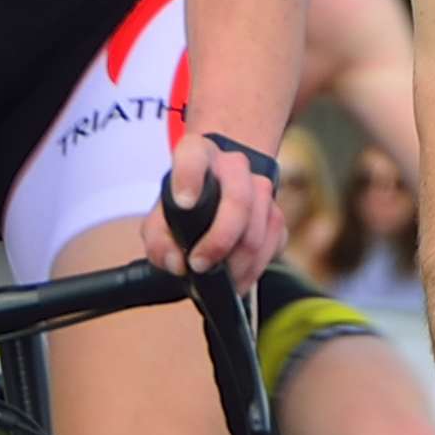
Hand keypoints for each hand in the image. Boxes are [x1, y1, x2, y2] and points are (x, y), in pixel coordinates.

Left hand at [159, 143, 284, 291]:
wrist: (215, 196)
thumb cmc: (182, 208)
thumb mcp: (159, 222)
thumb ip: (158, 242)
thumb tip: (177, 263)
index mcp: (197, 154)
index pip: (194, 157)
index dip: (189, 178)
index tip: (184, 204)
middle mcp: (233, 165)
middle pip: (238, 201)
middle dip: (219, 241)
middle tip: (199, 266)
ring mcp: (260, 187)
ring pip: (258, 228)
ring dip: (238, 263)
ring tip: (218, 281)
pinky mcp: (276, 213)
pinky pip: (272, 243)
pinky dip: (255, 268)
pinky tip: (237, 278)